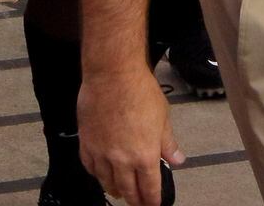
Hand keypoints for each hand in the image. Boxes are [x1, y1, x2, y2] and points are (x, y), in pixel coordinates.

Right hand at [78, 68, 183, 205]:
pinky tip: (99, 172)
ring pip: (106, 182)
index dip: (152, 202)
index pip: (150, 191)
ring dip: (114, 189)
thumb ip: (168, 143)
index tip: (153, 205)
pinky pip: (89, 165)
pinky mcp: (86, 141)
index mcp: (145, 156)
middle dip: (134, 200)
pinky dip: (95, 173)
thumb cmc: (139, 90)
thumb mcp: (163, 117)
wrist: (113, 72)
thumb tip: (177, 159)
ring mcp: (102, 152)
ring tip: (118, 190)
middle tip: (137, 201)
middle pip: (128, 191)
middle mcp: (122, 160)